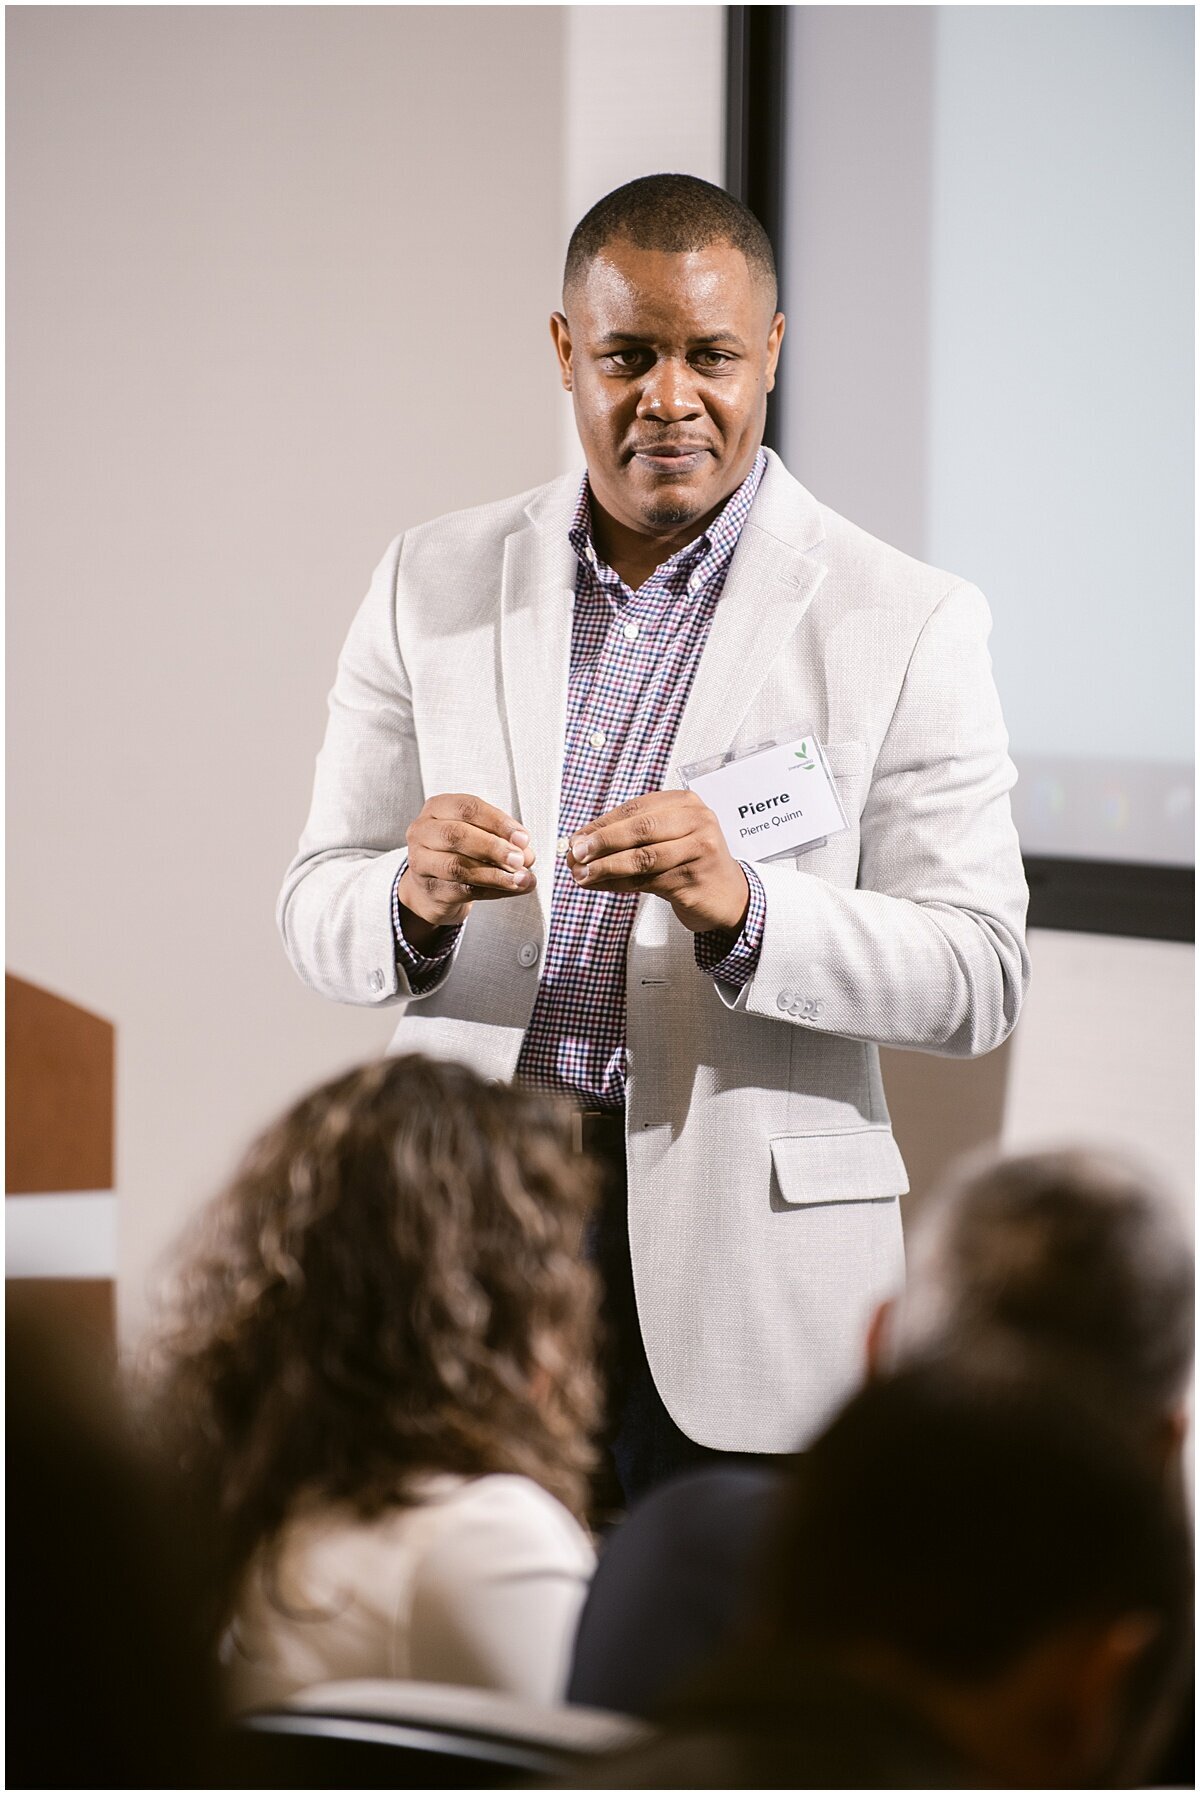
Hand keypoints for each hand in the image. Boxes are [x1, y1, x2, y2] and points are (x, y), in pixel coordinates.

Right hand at [399, 793, 535, 943]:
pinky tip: (510, 889)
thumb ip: (503, 840)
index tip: (522, 838)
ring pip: (457, 866)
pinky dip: (492, 890)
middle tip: (520, 859)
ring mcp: (421, 862)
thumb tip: (527, 854)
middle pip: (457, 835)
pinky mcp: (429, 889)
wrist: (433, 887)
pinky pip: (462, 890)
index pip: (467, 808)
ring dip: (495, 874)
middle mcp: (423, 832)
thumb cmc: (460, 852)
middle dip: (494, 848)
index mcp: (437, 808)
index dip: (498, 822)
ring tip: (521, 879)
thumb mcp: (480, 835)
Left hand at [567, 791, 748, 933]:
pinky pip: (647, 881)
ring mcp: (699, 849)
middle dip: (602, 842)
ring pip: (642, 858)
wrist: (729, 895)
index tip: (577, 838)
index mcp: (685, 803)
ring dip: (606, 867)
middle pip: (639, 829)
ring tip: (582, 874)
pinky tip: (601, 885)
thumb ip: (630, 835)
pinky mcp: (694, 878)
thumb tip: (581, 841)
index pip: (635, 809)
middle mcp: (696, 821)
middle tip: (576, 853)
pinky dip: (618, 884)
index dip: (601, 824)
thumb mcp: (667, 837)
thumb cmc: (692, 862)